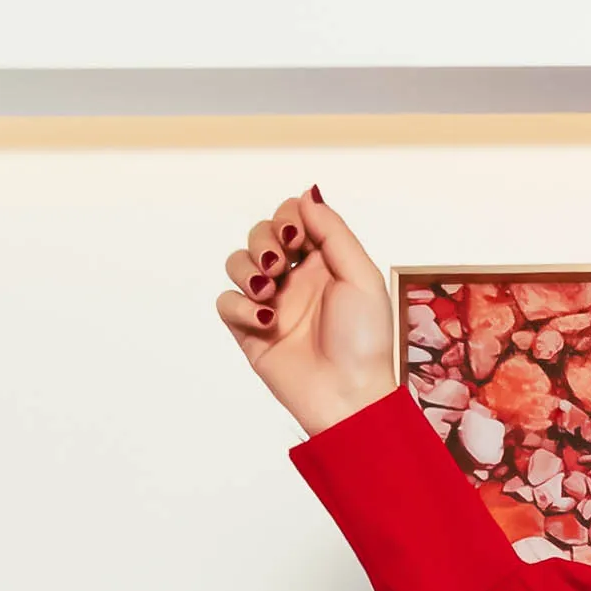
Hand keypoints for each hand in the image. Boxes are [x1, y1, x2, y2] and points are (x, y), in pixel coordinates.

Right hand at [215, 189, 397, 440]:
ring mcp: (270, 303)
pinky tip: (266, 321)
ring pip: (237, 262)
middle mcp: (294, 278)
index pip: (292, 218)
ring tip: (269, 292)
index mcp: (323, 261)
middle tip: (278, 264)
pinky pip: (226, 302)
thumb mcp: (361, 277)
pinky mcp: (249, 331)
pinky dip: (240, 305)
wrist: (348, 394)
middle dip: (263, 240)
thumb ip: (334, 233)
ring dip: (248, 269)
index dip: (288, 217)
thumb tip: (307, 195)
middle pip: (260, 233)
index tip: (297, 236)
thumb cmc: (364, 340)